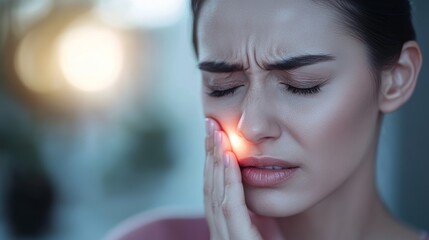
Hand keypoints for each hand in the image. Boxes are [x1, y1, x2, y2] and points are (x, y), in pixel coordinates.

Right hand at [204, 118, 262, 239]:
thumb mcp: (259, 236)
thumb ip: (252, 219)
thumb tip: (250, 192)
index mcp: (223, 231)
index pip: (213, 192)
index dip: (212, 162)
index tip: (214, 137)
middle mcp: (219, 234)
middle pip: (210, 186)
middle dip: (209, 153)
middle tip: (209, 124)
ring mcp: (224, 239)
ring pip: (216, 192)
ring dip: (216, 160)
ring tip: (217, 133)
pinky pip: (231, 205)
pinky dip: (229, 179)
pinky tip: (229, 157)